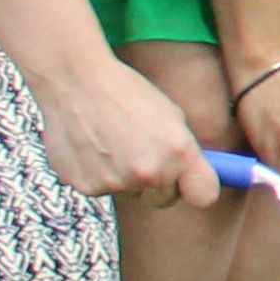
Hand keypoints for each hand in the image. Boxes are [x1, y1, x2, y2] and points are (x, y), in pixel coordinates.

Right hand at [37, 56, 216, 209]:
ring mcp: (115, 184)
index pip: (204, 196)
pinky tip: (91, 146)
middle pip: (163, 199)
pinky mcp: (85, 187)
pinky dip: (98, 173)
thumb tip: (191, 179)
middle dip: (157, 182)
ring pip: (129, 193)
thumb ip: (185, 153)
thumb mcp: (171, 116)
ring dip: (124, 176)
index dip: (195, 187)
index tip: (190, 181)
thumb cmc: (126, 93)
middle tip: (142, 151)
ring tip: (111, 141)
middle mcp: (149, 174)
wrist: (75, 81)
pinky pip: (100, 188)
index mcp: (178, 152)